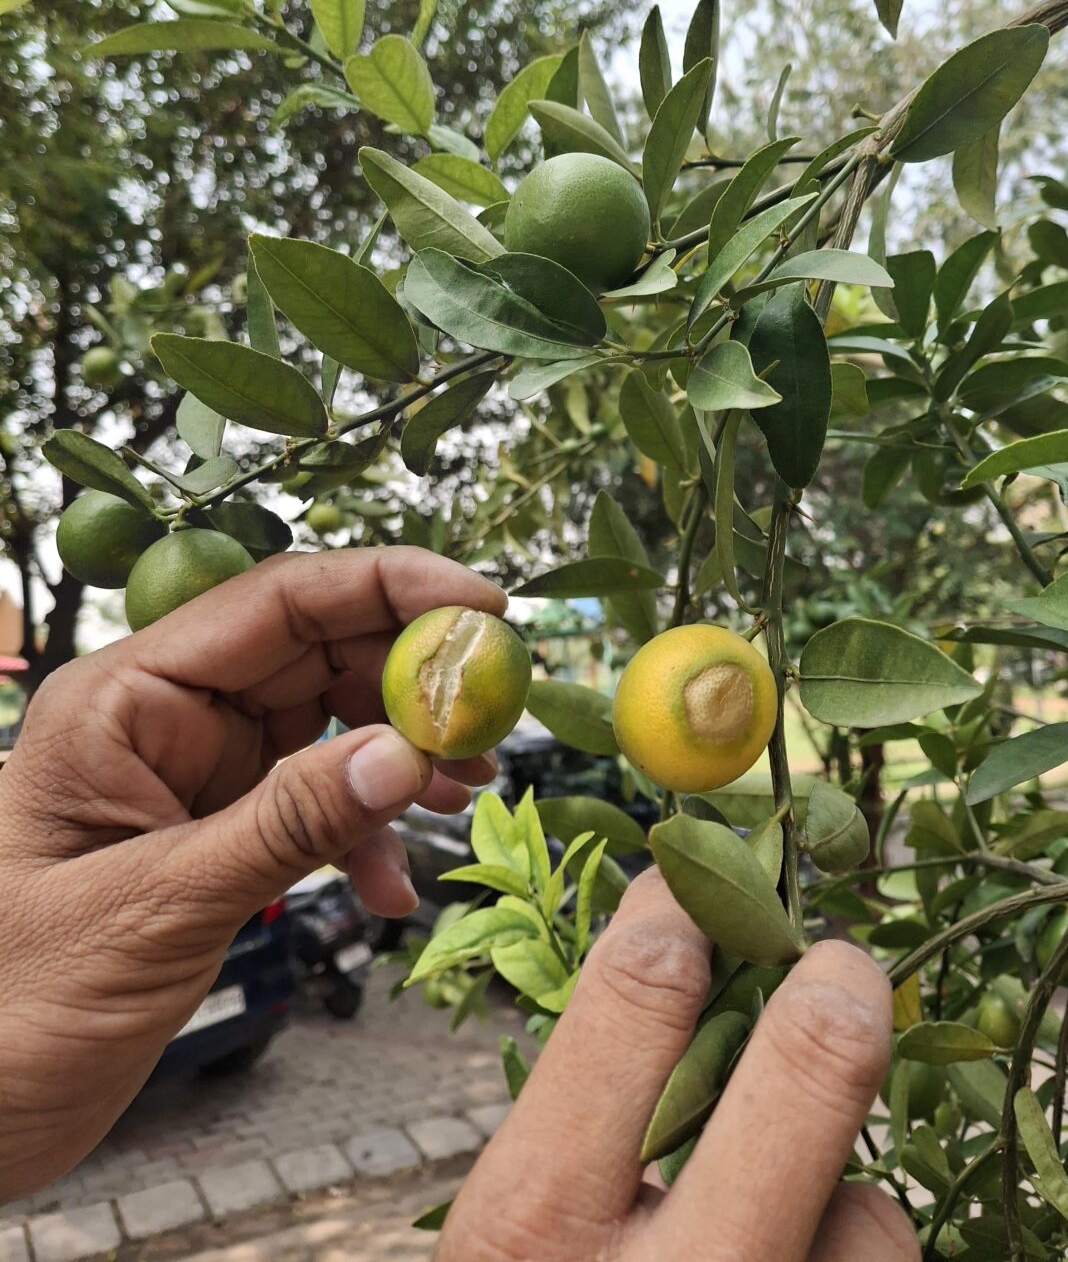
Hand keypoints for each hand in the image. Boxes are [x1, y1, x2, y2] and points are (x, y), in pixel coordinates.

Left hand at [0, 546, 502, 1200]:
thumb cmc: (12, 1006)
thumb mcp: (155, 908)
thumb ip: (284, 825)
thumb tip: (405, 754)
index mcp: (127, 697)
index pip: (278, 600)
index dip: (389, 587)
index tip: (485, 607)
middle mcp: (165, 715)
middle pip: (317, 650)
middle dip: (411, 678)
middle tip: (492, 720)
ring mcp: (194, 770)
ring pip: (328, 722)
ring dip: (401, 755)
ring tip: (461, 798)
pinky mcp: (215, 828)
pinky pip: (315, 800)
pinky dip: (364, 833)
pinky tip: (389, 889)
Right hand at [439, 871, 918, 1261]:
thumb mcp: (514, 1250)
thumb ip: (579, 1134)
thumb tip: (674, 970)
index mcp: (530, 1233)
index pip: (631, 1007)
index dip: (681, 915)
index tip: (700, 883)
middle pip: (802, 1082)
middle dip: (834, 990)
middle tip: (839, 962)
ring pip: (876, 1218)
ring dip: (849, 1198)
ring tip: (792, 1225)